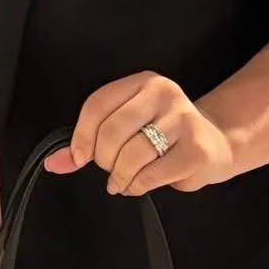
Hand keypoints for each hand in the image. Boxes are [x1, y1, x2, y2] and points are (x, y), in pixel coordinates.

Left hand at [44, 73, 234, 197]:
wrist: (215, 144)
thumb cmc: (162, 137)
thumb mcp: (126, 129)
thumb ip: (88, 143)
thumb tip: (54, 163)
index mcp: (142, 82)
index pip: (97, 105)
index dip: (81, 136)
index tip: (79, 158)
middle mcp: (164, 94)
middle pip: (112, 131)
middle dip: (104, 160)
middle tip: (110, 169)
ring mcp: (183, 120)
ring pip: (132, 155)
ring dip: (120, 177)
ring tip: (123, 181)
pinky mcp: (197, 149)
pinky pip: (152, 175)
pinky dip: (138, 186)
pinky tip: (140, 184)